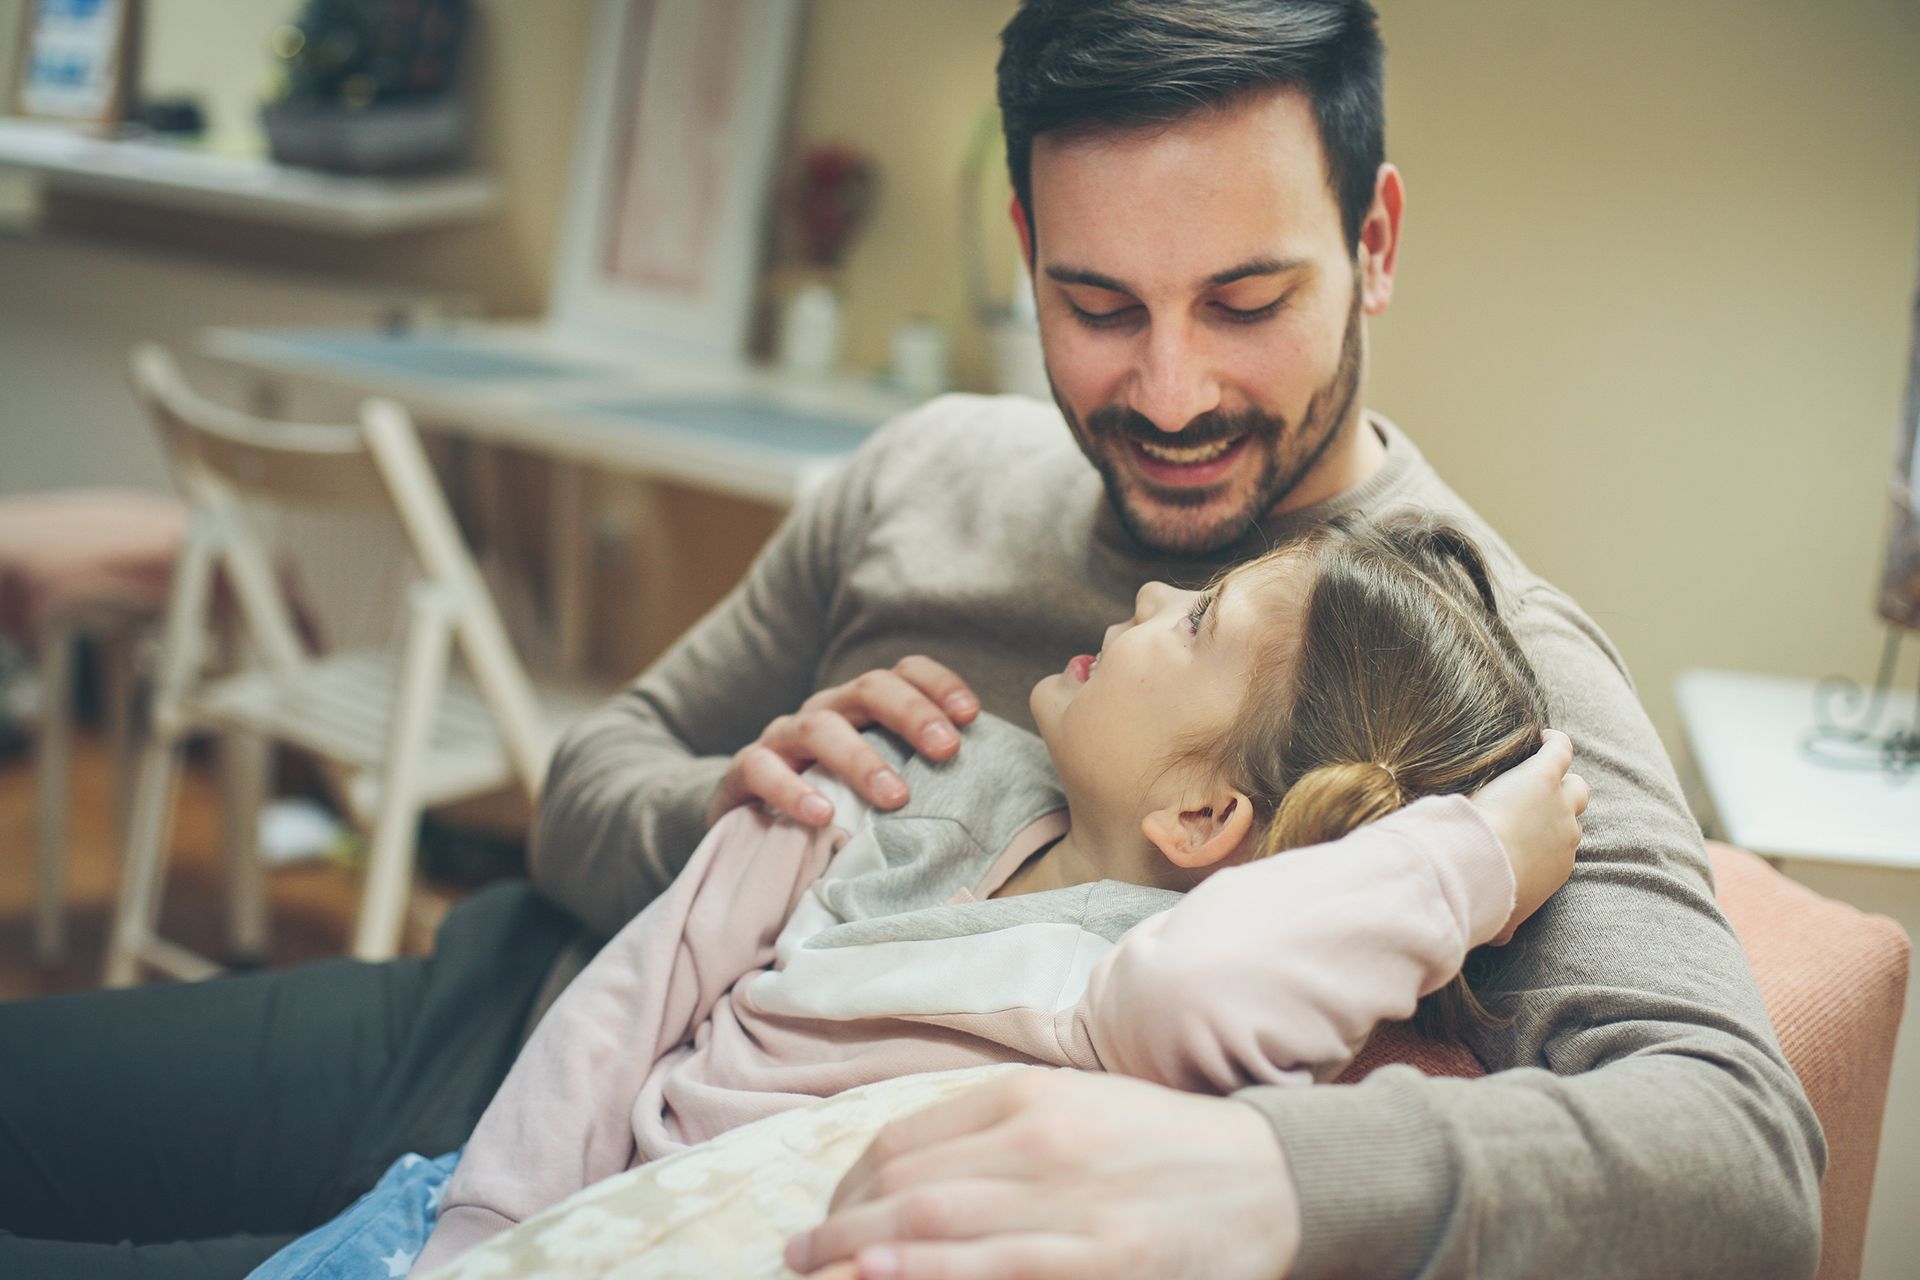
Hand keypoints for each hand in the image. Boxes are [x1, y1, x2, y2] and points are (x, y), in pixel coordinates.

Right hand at [706, 656, 979, 827]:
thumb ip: (924, 777)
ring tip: (895, 797)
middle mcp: (824, 712)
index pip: (903, 673)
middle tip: (945, 749)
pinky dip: (791, 790)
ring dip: (861, 759)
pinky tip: (822, 815)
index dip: (939, 685)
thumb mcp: (882, 786)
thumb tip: (995, 793)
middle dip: (910, 713)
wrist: (751, 827)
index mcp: (862, 708)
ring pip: (819, 728)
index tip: (972, 716)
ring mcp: (782, 738)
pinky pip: (762, 770)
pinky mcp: (743, 773)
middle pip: (867, 689)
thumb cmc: (837, 806)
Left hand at [786, 1070, 1300, 1279]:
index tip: (826, 1218)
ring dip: (856, 1251)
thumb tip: (903, 1174)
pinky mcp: (1097, 1257)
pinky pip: (991, 1266)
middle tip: (797, 1259)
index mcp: (1026, 1094)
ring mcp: (1066, 1200)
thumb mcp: (1076, 1107)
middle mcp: (1036, 1138)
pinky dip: (922, 1271)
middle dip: (837, 1226)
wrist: (1271, 1177)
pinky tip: (874, 1276)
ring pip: (930, 1222)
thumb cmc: (1164, 1147)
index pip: (904, 1139)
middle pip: (903, 1182)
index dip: (848, 1185)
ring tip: (812, 1274)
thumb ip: (997, 1131)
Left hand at [1471, 728, 1588, 943]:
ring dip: (1560, 777)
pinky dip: (1553, 742)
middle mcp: (1567, 836)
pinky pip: (1560, 751)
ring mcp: (1558, 805)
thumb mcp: (1502, 920)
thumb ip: (1505, 926)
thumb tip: (1503, 939)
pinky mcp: (1542, 776)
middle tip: (1538, 799)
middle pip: (1576, 815)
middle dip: (1560, 807)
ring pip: (1575, 786)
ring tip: (1543, 762)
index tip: (1531, 832)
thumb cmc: (1489, 895)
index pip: (1563, 847)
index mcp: (1557, 867)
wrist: (1483, 866)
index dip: (1548, 837)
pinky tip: (1541, 735)